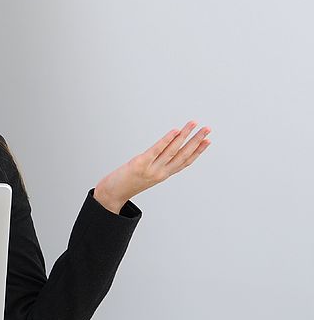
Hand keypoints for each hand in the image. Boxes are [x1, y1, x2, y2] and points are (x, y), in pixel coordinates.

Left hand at [93, 120, 211, 213]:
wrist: (111, 195)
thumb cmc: (124, 184)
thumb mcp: (144, 175)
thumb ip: (154, 166)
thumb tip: (160, 152)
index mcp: (163, 175)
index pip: (185, 162)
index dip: (198, 151)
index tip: (208, 140)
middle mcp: (160, 173)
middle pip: (183, 154)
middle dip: (197, 141)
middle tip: (208, 129)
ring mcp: (151, 169)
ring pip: (173, 150)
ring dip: (185, 136)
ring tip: (193, 124)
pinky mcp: (140, 164)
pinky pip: (157, 149)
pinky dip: (167, 140)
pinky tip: (175, 130)